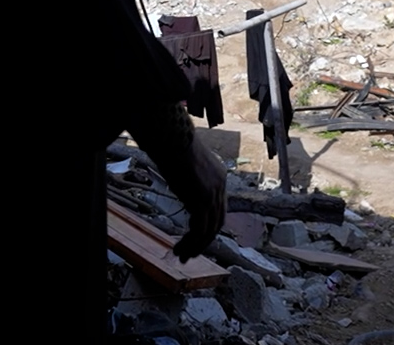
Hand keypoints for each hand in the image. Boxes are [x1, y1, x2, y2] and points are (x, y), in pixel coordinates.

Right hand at [165, 139, 226, 260]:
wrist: (173, 138)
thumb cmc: (173, 145)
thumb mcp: (187, 164)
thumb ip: (190, 178)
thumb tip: (183, 185)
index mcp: (219, 177)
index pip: (218, 208)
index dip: (208, 225)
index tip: (194, 237)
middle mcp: (220, 187)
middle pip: (217, 222)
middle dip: (204, 241)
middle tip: (190, 254)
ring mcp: (213, 194)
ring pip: (209, 230)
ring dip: (195, 246)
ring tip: (181, 255)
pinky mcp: (202, 201)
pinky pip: (200, 229)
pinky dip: (191, 242)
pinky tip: (180, 247)